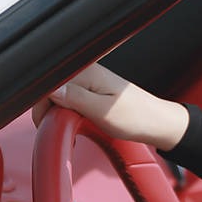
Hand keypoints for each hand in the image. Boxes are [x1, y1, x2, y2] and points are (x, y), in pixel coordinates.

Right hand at [32, 63, 188, 150]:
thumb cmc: (137, 118)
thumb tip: (49, 89)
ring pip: (59, 95)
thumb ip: (74, 98)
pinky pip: (71, 99)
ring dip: (60, 113)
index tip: (48, 122)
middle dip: (49, 111)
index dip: (42, 105)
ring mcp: (90, 80)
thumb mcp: (102, 112)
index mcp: (87, 72)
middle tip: (63, 129)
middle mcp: (87, 71)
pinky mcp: (94, 89)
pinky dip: (70, 112)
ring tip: (73, 128)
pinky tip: (78, 123)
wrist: (159, 123)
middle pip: (50, 89)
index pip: (47, 83)